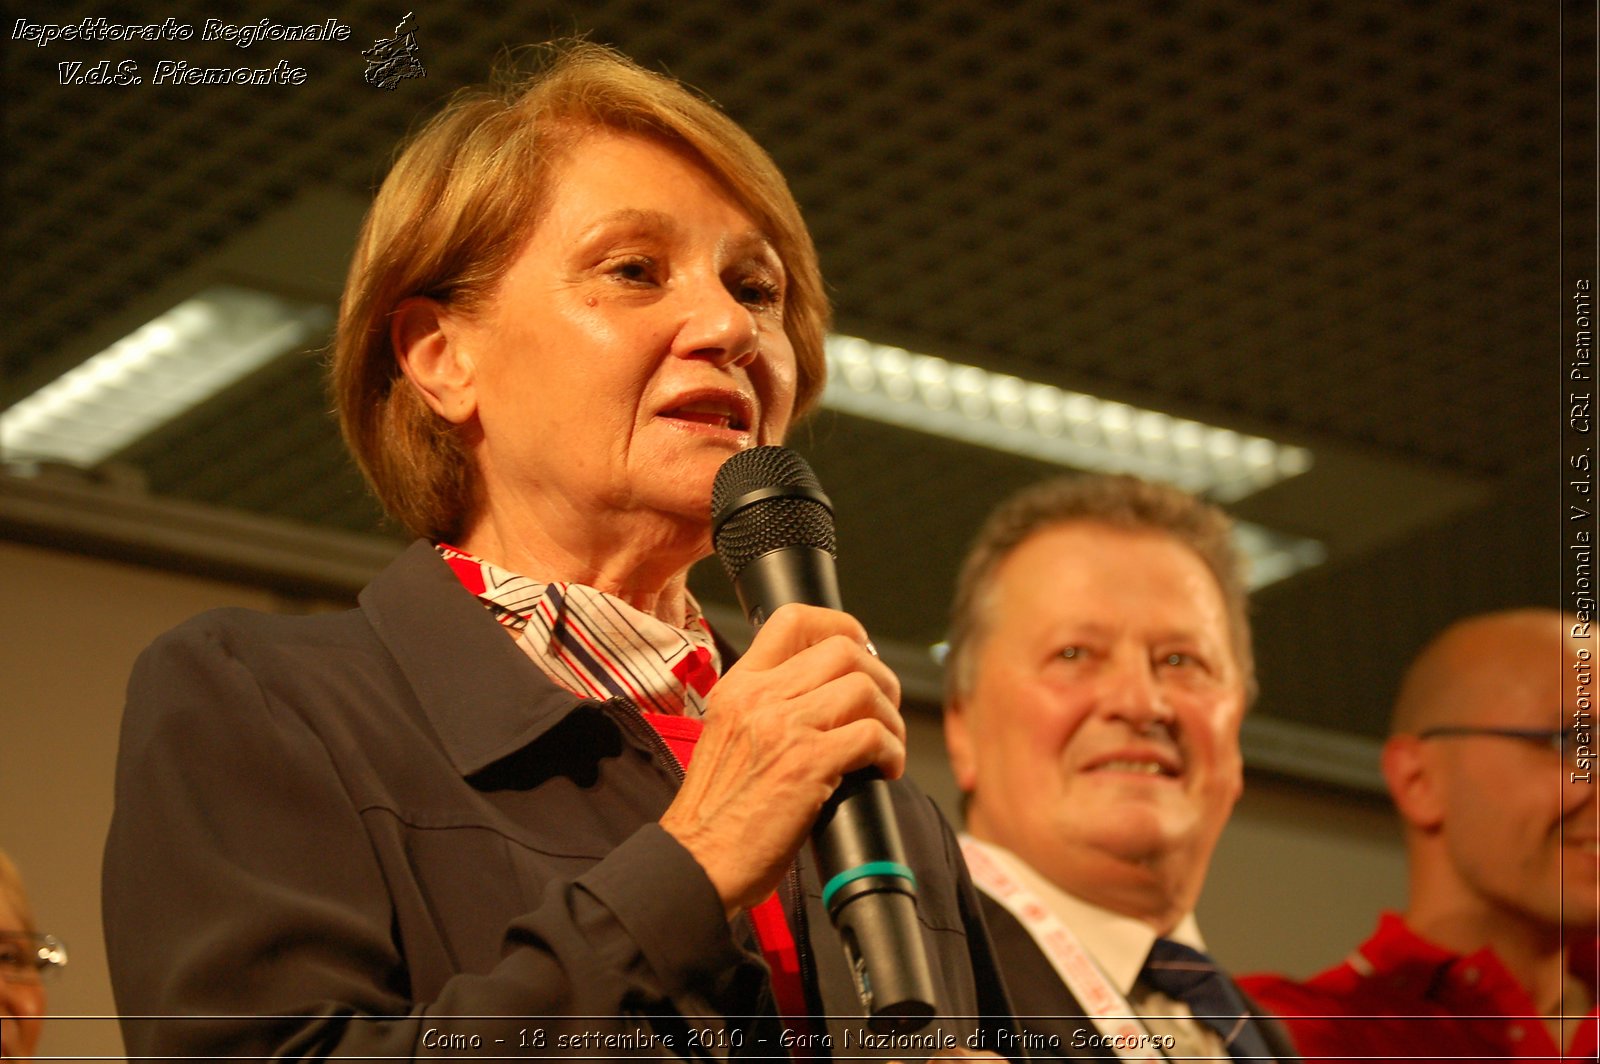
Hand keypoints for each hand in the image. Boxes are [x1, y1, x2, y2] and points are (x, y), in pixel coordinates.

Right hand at [660, 604, 903, 914]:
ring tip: (887, 744)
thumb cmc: (716, 813)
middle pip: (843, 650)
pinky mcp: (807, 764)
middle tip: (884, 706)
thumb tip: (820, 696)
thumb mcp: (728, 736)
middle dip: (880, 676)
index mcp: (738, 686)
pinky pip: (873, 734)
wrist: (696, 861)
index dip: (839, 625)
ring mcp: (784, 728)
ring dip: (891, 717)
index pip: (792, 619)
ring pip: (864, 687)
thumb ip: (764, 708)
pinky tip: (885, 769)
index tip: (860, 648)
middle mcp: (759, 697)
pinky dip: (892, 750)